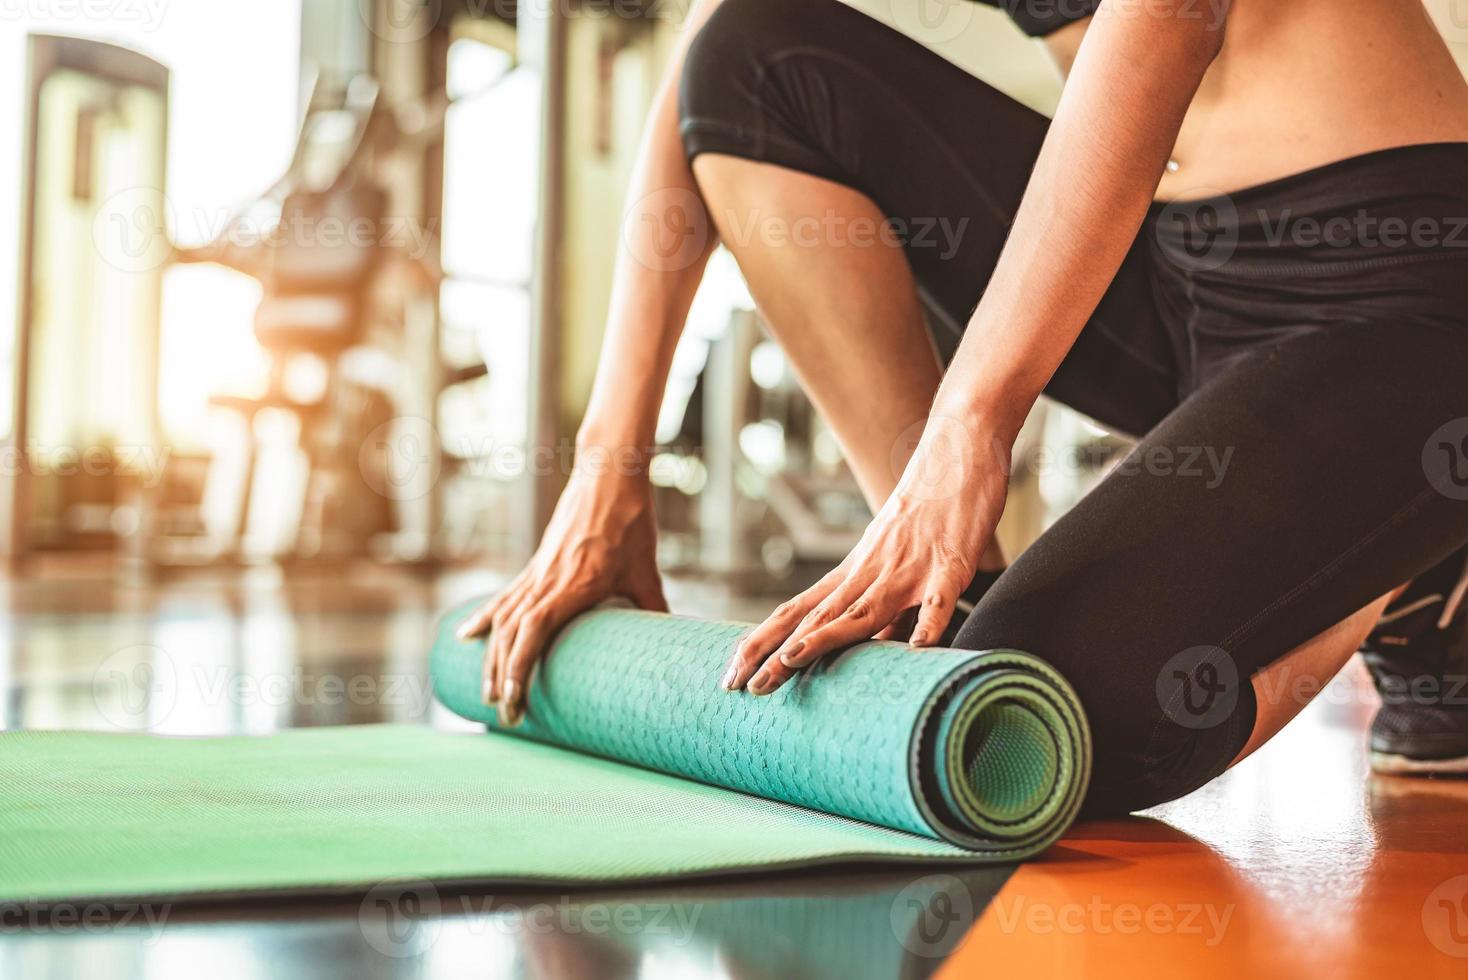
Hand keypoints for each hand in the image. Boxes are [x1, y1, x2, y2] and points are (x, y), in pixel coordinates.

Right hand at [457, 469, 666, 725]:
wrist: (609, 475)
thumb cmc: (632, 522)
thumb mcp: (646, 570)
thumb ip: (655, 608)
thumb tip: (673, 643)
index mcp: (574, 584)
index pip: (534, 632)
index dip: (518, 668)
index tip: (514, 702)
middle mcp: (547, 580)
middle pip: (512, 635)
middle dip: (503, 679)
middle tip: (506, 718)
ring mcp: (537, 572)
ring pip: (504, 621)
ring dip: (491, 660)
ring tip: (486, 696)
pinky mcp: (535, 565)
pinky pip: (504, 597)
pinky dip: (485, 619)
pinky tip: (466, 638)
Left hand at [722, 422, 1007, 695]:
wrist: (959, 453)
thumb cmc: (930, 511)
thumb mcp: (896, 563)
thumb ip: (885, 611)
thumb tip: (872, 653)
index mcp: (854, 572)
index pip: (797, 612)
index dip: (764, 644)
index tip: (734, 676)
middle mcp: (870, 571)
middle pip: (816, 617)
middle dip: (777, 653)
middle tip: (742, 685)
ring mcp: (908, 568)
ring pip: (861, 609)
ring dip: (826, 637)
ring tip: (790, 662)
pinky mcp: (949, 565)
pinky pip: (937, 600)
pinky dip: (927, 625)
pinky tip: (915, 651)